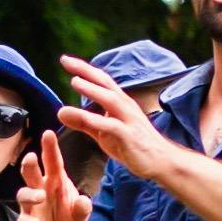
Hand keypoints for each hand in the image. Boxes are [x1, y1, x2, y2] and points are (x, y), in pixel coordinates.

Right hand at [15, 133, 95, 220]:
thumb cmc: (68, 220)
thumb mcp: (81, 215)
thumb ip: (82, 209)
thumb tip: (84, 202)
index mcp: (56, 182)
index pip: (52, 162)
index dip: (49, 148)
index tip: (48, 133)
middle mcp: (41, 190)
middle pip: (31, 173)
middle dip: (29, 164)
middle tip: (31, 157)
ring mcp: (32, 207)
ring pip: (23, 194)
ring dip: (30, 194)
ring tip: (40, 196)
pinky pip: (24, 220)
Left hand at [52, 60, 175, 183]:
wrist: (161, 161)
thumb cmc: (132, 145)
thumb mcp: (103, 133)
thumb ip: (83, 122)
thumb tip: (60, 112)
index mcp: (120, 103)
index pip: (101, 80)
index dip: (84, 69)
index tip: (65, 59)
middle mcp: (125, 106)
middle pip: (105, 83)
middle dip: (86, 70)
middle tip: (65, 60)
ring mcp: (129, 120)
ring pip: (110, 100)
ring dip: (92, 90)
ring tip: (74, 81)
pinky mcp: (130, 137)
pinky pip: (113, 126)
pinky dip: (97, 120)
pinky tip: (84, 117)